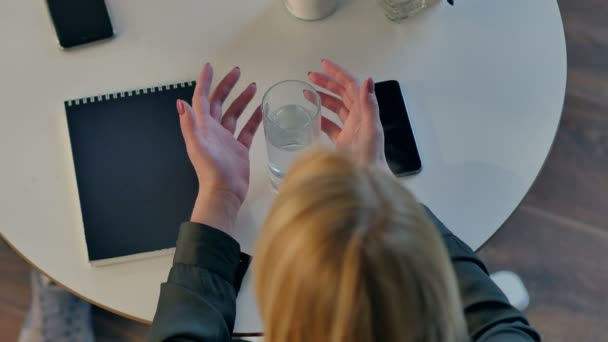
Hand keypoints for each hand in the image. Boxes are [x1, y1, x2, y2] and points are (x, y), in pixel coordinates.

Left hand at [177, 63, 261, 235]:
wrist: (224, 193)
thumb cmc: (210, 171)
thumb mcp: (197, 145)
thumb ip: (189, 124)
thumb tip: (180, 102)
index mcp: (202, 127)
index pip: (202, 99)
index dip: (205, 82)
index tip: (210, 66)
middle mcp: (214, 130)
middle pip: (219, 102)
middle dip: (227, 86)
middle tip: (237, 72)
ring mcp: (227, 139)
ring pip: (235, 113)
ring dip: (242, 100)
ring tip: (253, 87)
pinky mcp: (240, 149)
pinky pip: (248, 129)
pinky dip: (254, 119)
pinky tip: (262, 110)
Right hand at [308, 59, 389, 171]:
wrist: (368, 179)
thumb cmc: (371, 157)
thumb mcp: (370, 130)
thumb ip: (369, 105)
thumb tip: (367, 80)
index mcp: (364, 112)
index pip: (350, 86)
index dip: (338, 73)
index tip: (323, 64)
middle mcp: (357, 118)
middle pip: (341, 93)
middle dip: (326, 82)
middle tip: (310, 76)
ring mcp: (349, 129)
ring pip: (335, 107)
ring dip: (322, 97)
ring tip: (306, 91)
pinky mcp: (342, 141)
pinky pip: (330, 125)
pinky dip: (320, 117)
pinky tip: (310, 114)